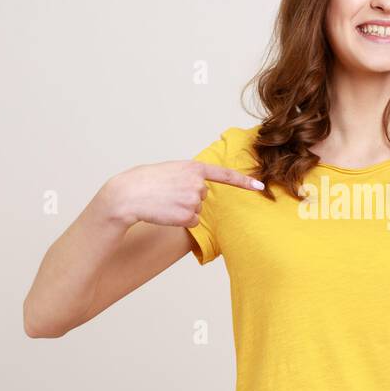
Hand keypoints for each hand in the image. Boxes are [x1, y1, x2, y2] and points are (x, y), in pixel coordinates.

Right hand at [100, 160, 264, 228]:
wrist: (129, 194)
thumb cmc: (145, 181)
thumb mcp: (171, 170)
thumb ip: (189, 176)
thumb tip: (202, 189)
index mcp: (193, 167)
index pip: (224, 175)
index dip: (244, 181)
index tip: (260, 186)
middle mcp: (197, 183)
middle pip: (202, 196)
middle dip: (188, 198)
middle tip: (167, 194)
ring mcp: (193, 200)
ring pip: (196, 210)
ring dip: (182, 210)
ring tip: (163, 202)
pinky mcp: (188, 216)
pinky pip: (191, 222)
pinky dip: (179, 221)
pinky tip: (165, 213)